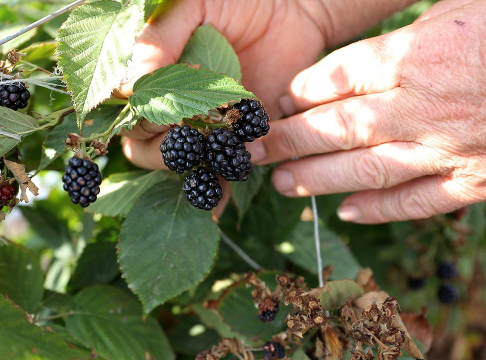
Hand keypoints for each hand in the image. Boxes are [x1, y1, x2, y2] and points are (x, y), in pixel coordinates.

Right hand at [120, 0, 327, 214]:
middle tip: (187, 129)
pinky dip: (214, 191)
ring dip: (188, 166)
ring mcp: (200, 128)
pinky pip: (215, 175)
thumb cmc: (238, 4)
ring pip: (174, 165)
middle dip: (161, 147)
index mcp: (151, 76)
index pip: (125, 109)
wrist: (293, 14)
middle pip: (141, 145)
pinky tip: (218, 201)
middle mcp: (168, 106)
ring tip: (210, 153)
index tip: (160, 109)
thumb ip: (160, 37)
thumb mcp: (194, 6)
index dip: (138, 116)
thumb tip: (134, 83)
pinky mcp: (232, 142)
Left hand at [251, 0, 485, 223]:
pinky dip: (380, 209)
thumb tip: (348, 66)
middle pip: (337, 126)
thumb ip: (403, 34)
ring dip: (318, 180)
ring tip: (283, 184)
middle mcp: (424, 105)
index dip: (299, 93)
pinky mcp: (477, 178)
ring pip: (367, 169)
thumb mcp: (458, 5)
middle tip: (251, 153)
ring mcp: (450, 147)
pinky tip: (346, 213)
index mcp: (419, 53)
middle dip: (287, 141)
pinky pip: (418, 200)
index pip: (338, 78)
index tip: (276, 104)